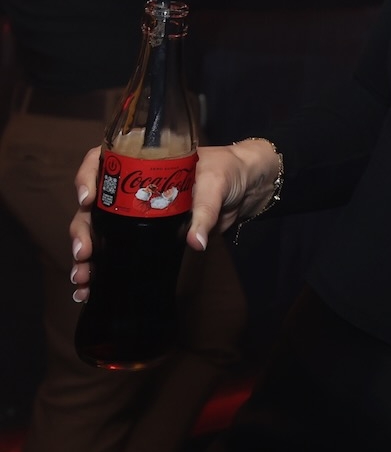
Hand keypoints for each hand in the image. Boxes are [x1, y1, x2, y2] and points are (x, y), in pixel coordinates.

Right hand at [68, 140, 280, 299]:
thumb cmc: (229, 172)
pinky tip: (89, 288)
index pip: (101, 163)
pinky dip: (102, 269)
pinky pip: (117, 250)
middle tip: (83, 253)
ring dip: (86, 257)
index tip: (86, 201)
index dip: (87, 178)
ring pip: (99, 232)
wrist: (247, 189)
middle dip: (82, 230)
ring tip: (82, 279)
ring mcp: (136, 214)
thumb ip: (205, 210)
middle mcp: (131, 188)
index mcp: (141, 163)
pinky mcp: (148, 236)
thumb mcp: (217, 183)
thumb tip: (195, 242)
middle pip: (93, 206)